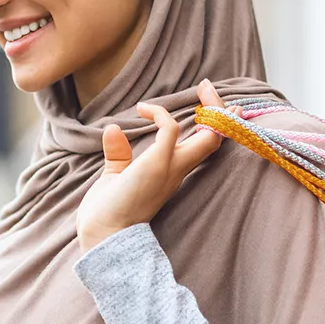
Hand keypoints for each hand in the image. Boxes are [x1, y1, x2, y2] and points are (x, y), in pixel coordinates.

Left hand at [76, 79, 226, 251]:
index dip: (212, 127)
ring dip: (211, 108)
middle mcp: (177, 171)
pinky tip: (143, 109)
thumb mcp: (116, 176)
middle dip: (221, 113)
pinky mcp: (157, 164)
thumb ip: (119, 154)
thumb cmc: (108, 212)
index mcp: (172, 174)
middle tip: (210, 88)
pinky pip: (170, 130)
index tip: (211, 104)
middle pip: (215, 140)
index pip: (203, 148)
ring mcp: (170, 168)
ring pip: (210, 136)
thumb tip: (113, 129)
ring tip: (203, 87)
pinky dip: (160, 114)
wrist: (103, 236)